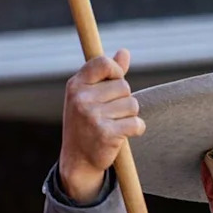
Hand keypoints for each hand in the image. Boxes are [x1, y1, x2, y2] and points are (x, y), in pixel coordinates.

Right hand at [58, 49, 144, 203]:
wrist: (77, 159)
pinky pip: (136, 123)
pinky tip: (123, 135)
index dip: (116, 70)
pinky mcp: (106, 134)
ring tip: (114, 124)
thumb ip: (108, 74)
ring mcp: (92, 116)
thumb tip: (124, 52)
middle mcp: (81, 99)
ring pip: (132, 104)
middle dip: (123, 100)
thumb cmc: (86, 122)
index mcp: (76, 85)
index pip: (103, 63)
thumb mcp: (90, 95)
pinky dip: (136, 129)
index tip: (115, 81)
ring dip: (129, 115)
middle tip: (110, 113)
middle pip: (124, 86)